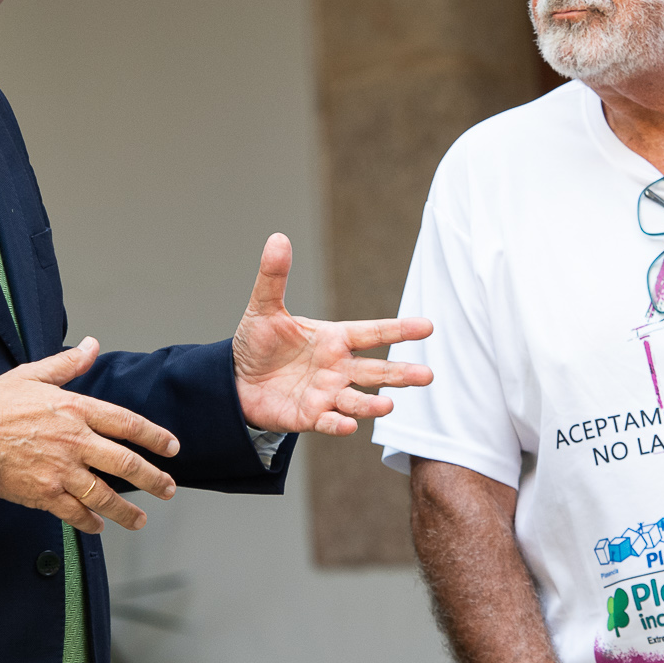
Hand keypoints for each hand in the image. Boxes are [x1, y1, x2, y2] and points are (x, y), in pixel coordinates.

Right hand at [0, 338, 179, 533]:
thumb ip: (67, 365)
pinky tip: (99, 526)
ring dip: (126, 511)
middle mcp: (76, 441)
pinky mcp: (44, 493)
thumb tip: (91, 345)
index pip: (128, 423)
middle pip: (126, 464)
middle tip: (167, 489)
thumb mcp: (32, 375)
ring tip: (139, 519)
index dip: (155, 437)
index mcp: (76, 410)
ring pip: (105, 495)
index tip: (171, 448)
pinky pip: (75, 512)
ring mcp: (62, 470)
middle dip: (153, 480)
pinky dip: (90, 522)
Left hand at [232, 233, 432, 434]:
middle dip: (401, 375)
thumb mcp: (264, 308)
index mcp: (335, 339)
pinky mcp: (310, 417)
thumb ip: (274, 276)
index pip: (373, 333)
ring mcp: (327, 394)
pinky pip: (328, 422)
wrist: (236, 381)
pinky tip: (348, 425)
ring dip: (372, 405)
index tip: (427, 327)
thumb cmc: (257, 343)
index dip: (399, 330)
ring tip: (388, 406)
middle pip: (376, 371)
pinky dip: (339, 424)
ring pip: (357, 400)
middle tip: (428, 376)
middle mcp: (338, 368)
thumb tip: (277, 237)